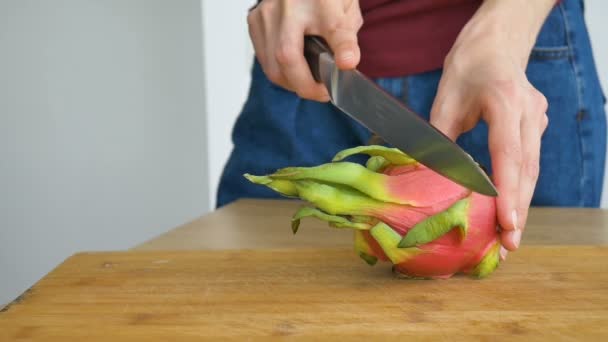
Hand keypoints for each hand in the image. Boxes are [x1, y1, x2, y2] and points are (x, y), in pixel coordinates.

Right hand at [248, 0, 362, 100]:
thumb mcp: (345, 8)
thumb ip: (347, 38)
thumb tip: (345, 64)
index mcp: (321, 1)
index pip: (334, 28)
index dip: (342, 49)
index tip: (347, 64)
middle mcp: (288, 7)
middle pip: (288, 57)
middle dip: (305, 85)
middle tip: (323, 93)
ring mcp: (266, 15)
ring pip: (272, 66)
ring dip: (291, 83)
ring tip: (309, 84)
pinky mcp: (254, 22)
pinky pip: (264, 60)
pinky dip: (279, 72)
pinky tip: (293, 71)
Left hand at [429, 0, 553, 252]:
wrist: (497, 44)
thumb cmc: (468, 67)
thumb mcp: (446, 98)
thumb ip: (439, 137)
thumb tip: (427, 176)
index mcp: (506, 102)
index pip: (510, 153)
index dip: (508, 191)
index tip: (507, 223)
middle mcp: (529, 113)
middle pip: (528, 170)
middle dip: (518, 210)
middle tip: (509, 246)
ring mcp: (537, 119)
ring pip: (532, 170)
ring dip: (521, 205)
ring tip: (509, 239)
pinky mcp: (535, 126)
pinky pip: (528, 162)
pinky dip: (519, 188)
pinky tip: (509, 211)